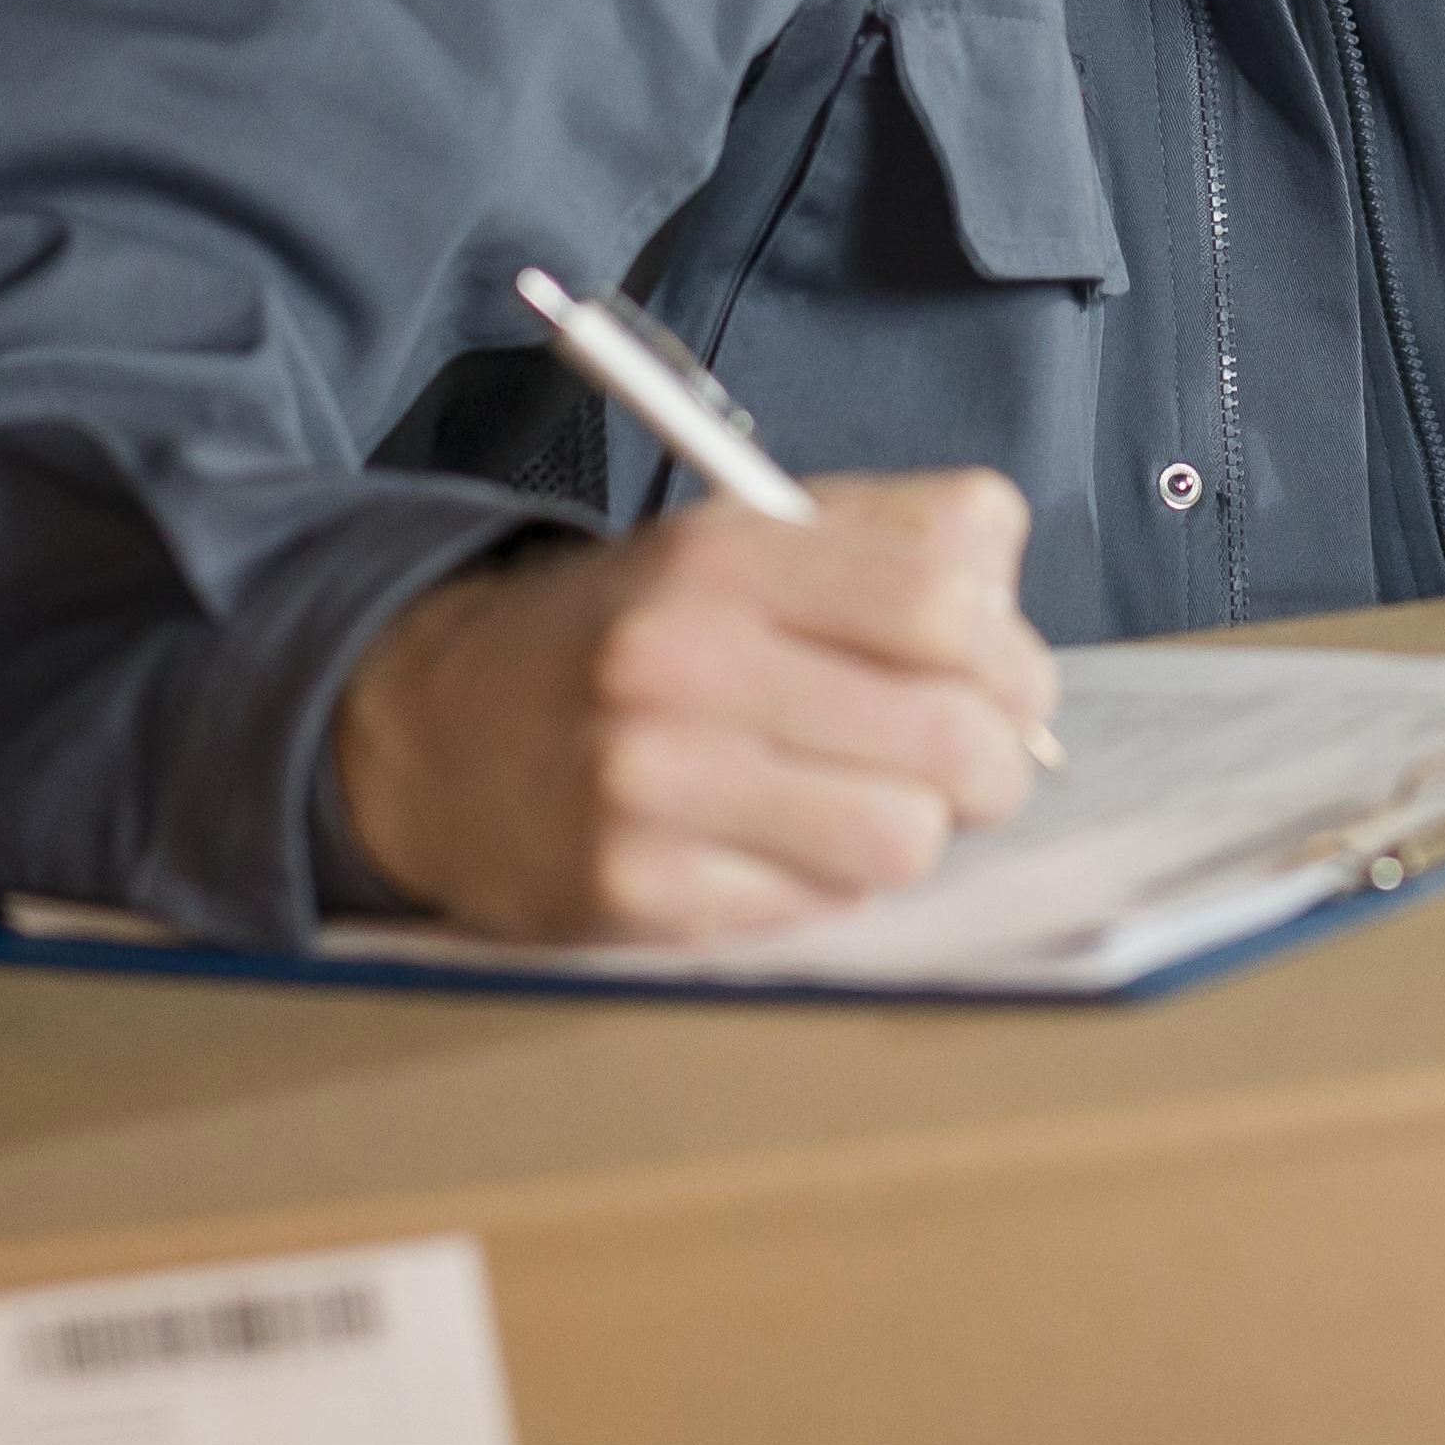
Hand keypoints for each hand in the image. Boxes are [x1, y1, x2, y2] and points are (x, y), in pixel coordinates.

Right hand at [330, 470, 1060, 941]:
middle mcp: (678, 662)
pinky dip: (825, 884)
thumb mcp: (743, 540)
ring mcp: (648, 786)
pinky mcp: (633, 892)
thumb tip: (1011, 597)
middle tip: (970, 766)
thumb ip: (895, 536)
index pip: (943, 603)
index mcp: (721, 556)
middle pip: (945, 734)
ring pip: (899, 839)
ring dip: (910, 833)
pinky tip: (777, 846)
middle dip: (991, 764)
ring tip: (866, 807)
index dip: (1012, 659)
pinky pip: (818, 908)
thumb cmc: (626, 636)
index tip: (1009, 686)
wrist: (432, 729)